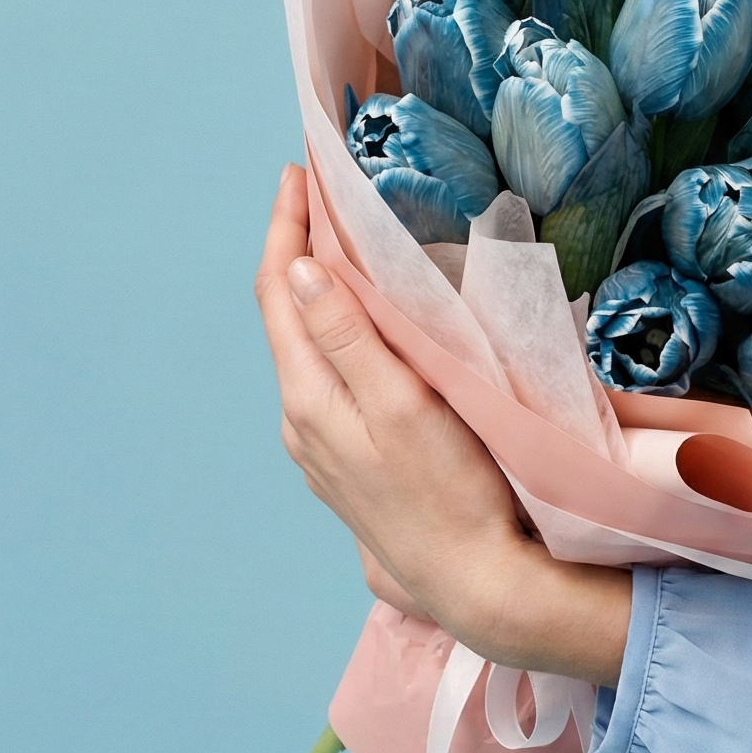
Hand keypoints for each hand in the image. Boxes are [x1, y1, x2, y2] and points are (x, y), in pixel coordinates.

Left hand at [256, 164, 629, 683]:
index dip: (284, 228)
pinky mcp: (348, 459)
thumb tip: (302, 269)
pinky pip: (326, 375)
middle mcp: (302, 421)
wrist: (471, 579)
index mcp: (309, 399)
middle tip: (315, 191)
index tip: (297, 173)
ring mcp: (322, 445)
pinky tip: (357, 320)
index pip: (280, 293)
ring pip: (305, 346)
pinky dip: (333, 327)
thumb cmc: (450, 489)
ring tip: (336, 239)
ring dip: (313, 288)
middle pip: (285, 315)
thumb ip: (349, 337)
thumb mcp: (401, 403)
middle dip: (294, 248)